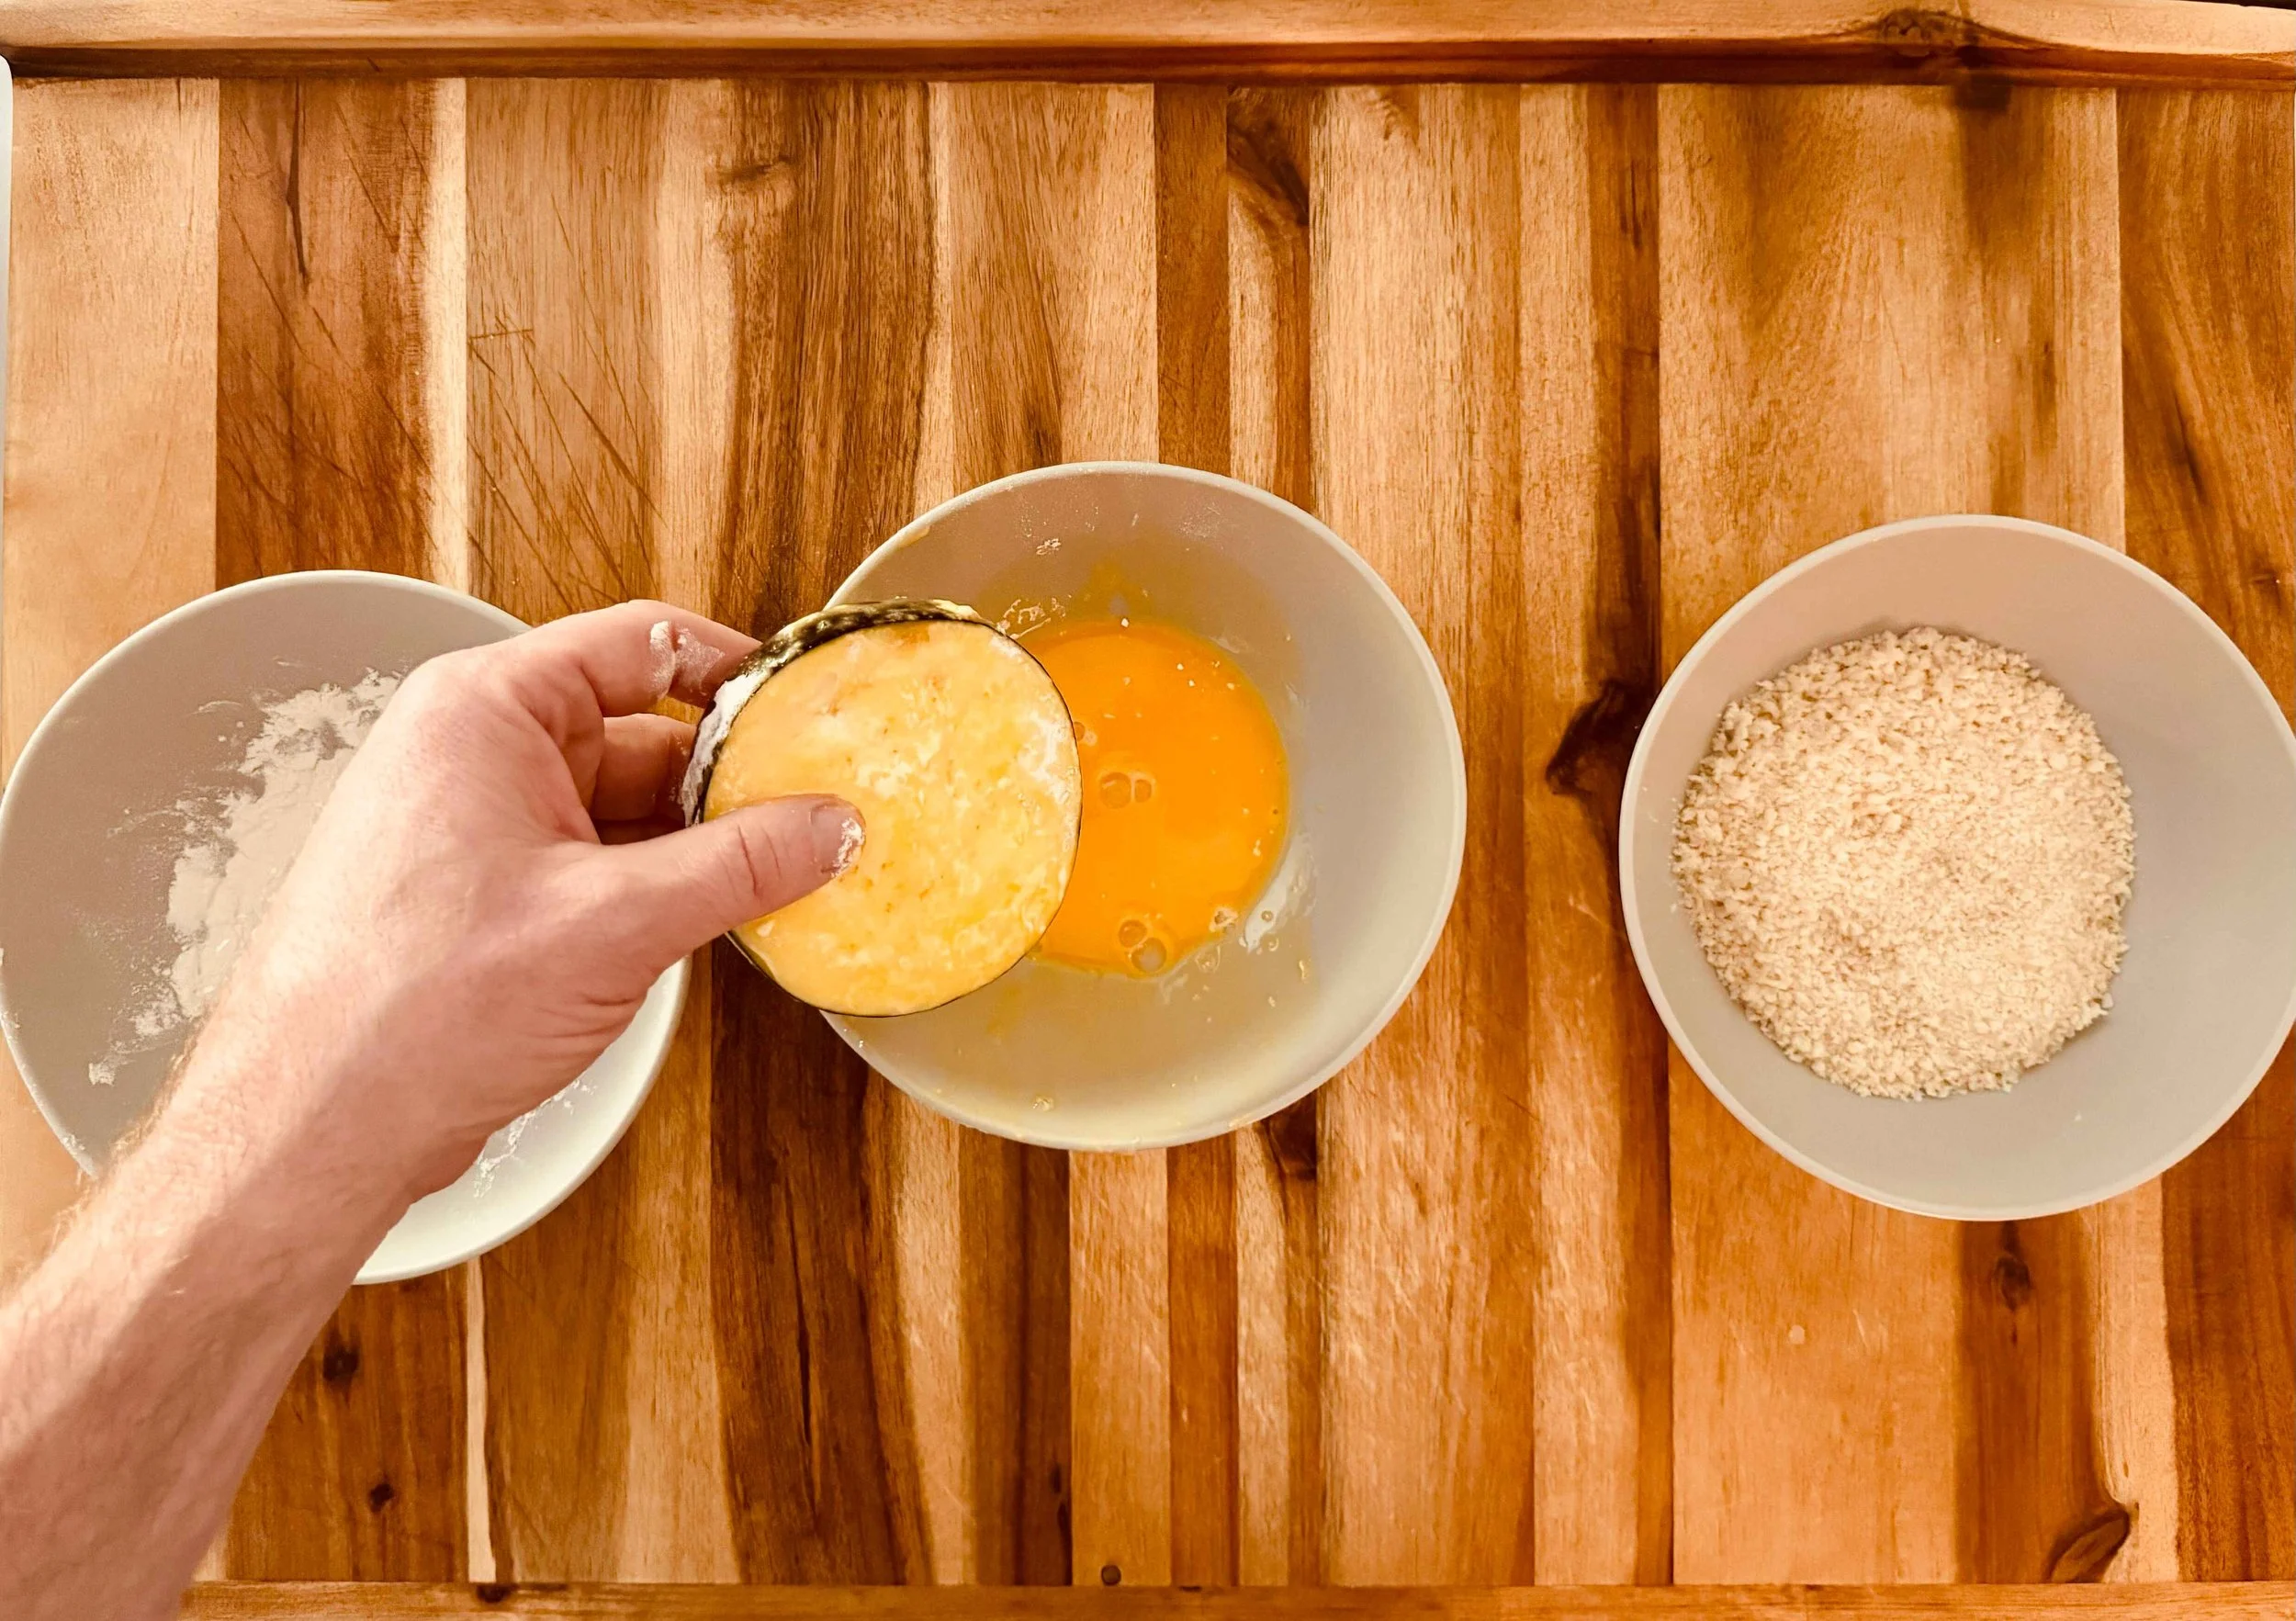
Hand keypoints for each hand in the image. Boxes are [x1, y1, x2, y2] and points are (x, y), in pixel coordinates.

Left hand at [172, 600, 858, 1208]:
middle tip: (815, 818)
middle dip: (728, 783)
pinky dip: (656, 889)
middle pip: (641, 733)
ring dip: (696, 848)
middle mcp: (475, 753)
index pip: (641, 643)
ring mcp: (477, 827)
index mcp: (486, 711)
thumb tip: (829, 829)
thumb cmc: (413, 1007)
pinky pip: (595, 865)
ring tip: (775, 881)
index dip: (735, 672)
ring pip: (623, 809)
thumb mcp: (616, 923)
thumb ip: (740, 867)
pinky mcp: (484, 897)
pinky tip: (711, 924)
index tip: (807, 710)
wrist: (316, 1124)